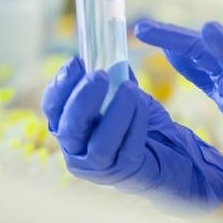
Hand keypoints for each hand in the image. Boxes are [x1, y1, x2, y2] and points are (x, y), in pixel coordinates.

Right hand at [41, 56, 222, 213]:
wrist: (169, 151)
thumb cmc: (140, 122)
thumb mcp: (124, 94)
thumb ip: (114, 77)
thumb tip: (110, 50)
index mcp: (71, 127)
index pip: (53, 108)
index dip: (60, 85)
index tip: (75, 61)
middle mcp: (77, 150)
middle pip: (68, 127)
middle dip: (82, 99)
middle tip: (99, 75)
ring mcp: (99, 166)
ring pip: (98, 143)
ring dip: (114, 112)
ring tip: (130, 88)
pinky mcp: (125, 172)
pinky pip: (127, 149)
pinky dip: (135, 123)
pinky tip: (143, 104)